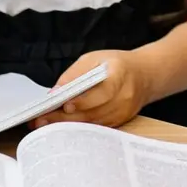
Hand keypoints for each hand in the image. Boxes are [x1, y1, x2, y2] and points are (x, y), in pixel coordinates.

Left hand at [34, 50, 155, 128]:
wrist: (144, 75)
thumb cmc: (116, 64)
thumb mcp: (94, 59)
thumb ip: (75, 74)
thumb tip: (55, 92)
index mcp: (120, 75)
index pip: (102, 93)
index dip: (83, 101)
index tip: (64, 105)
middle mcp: (125, 97)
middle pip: (93, 112)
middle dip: (64, 117)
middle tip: (41, 119)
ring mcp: (123, 112)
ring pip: (92, 123)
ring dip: (67, 125)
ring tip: (45, 124)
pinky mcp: (119, 122)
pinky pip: (95, 128)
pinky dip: (77, 127)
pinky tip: (61, 127)